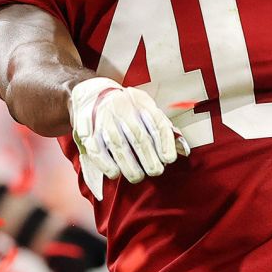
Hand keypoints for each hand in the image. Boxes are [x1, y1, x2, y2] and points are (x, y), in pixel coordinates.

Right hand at [67, 77, 183, 184]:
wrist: (92, 94)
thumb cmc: (127, 107)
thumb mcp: (147, 108)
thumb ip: (163, 128)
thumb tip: (183, 150)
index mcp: (141, 103)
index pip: (157, 124)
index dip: (165, 143)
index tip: (169, 159)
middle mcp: (123, 110)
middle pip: (139, 138)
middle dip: (149, 159)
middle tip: (155, 172)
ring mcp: (104, 121)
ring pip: (119, 147)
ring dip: (130, 166)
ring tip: (137, 177)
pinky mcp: (88, 131)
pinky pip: (98, 151)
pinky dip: (107, 165)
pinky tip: (115, 173)